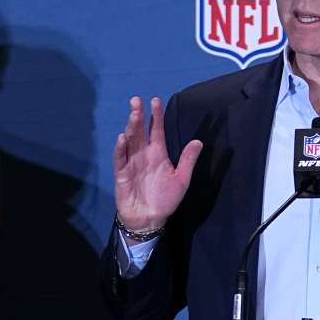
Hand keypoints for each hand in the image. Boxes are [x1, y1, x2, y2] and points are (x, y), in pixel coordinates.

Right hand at [113, 96, 202, 235]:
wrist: (150, 219)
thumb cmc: (165, 200)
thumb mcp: (181, 179)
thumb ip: (187, 160)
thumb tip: (199, 141)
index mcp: (158, 154)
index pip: (157, 130)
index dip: (156, 116)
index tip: (155, 100)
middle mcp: (143, 155)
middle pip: (140, 131)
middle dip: (138, 116)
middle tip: (136, 100)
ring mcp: (131, 163)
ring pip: (130, 141)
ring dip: (131, 128)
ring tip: (133, 115)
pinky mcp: (122, 173)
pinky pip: (120, 159)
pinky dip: (120, 149)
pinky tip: (122, 138)